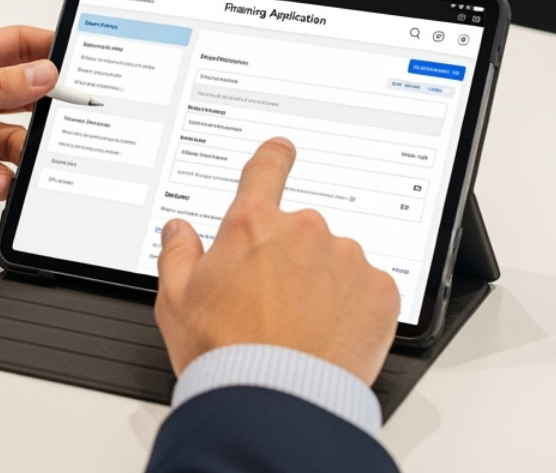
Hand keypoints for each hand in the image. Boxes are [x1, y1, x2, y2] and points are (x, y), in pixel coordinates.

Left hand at [0, 26, 55, 229]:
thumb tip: (42, 71)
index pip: (13, 47)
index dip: (46, 51)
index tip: (77, 61)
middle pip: (21, 96)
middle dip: (44, 107)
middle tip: (67, 116)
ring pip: (13, 140)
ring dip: (22, 150)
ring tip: (24, 157)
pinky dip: (3, 181)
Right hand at [154, 138, 399, 385]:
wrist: (277, 402)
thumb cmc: (224, 355)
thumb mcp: (176, 302)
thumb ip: (177, 255)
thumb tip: (178, 232)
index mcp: (252, 225)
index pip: (266, 170)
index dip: (274, 157)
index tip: (282, 152)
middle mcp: (303, 231)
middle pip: (300, 231)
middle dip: (290, 258)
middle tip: (273, 304)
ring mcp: (346, 258)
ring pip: (336, 261)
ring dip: (323, 283)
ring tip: (300, 328)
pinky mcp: (380, 291)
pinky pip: (367, 290)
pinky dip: (354, 308)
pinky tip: (328, 336)